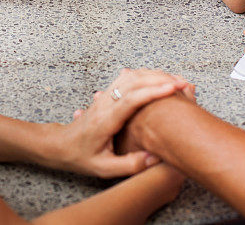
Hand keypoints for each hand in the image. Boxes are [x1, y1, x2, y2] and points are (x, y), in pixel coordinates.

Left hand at [55, 68, 189, 177]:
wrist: (60, 144)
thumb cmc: (81, 157)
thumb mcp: (104, 168)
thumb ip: (130, 165)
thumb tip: (155, 158)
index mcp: (105, 120)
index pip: (131, 99)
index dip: (153, 92)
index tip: (173, 89)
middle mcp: (105, 103)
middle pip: (134, 81)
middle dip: (161, 79)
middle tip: (185, 85)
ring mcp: (106, 96)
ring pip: (131, 76)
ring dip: (155, 75)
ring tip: (178, 82)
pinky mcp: (108, 94)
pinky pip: (128, 78)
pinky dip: (146, 75)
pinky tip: (160, 79)